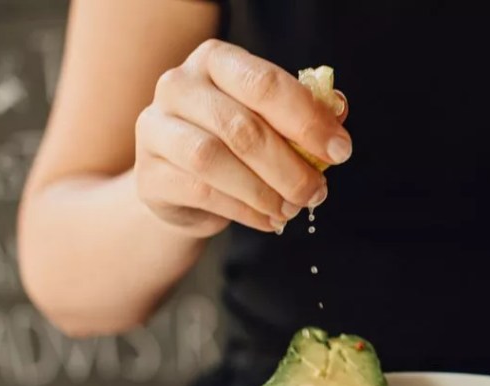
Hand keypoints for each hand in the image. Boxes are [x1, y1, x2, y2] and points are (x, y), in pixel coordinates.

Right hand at [134, 39, 350, 236]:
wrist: (183, 185)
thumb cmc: (236, 144)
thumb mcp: (272, 122)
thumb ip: (305, 114)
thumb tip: (338, 109)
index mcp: (215, 61)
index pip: (264, 84)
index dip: (308, 120)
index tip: (340, 151)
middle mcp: (178, 86)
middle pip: (241, 127)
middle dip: (290, 166)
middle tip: (317, 192)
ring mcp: (155, 128)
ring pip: (215, 160)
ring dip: (265, 191)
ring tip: (292, 208)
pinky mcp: (149, 174)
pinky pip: (201, 193)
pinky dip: (245, 211)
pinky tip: (269, 219)